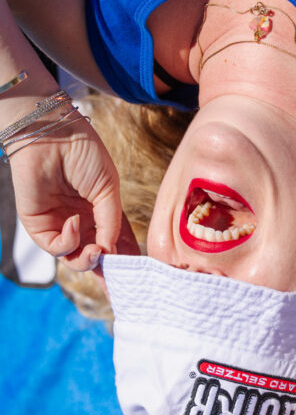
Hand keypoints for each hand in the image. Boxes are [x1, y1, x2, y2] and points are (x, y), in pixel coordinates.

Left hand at [8, 108, 138, 268]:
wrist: (53, 135)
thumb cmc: (84, 154)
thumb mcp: (109, 191)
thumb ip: (111, 224)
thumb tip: (111, 254)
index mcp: (99, 211)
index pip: (114, 242)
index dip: (125, 260)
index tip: (137, 278)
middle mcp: (80, 221)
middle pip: (94, 257)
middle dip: (106, 271)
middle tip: (117, 278)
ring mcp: (59, 225)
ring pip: (74, 259)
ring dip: (87, 260)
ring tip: (97, 250)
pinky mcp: (38, 225)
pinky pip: (55, 248)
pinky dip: (68, 243)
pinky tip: (74, 224)